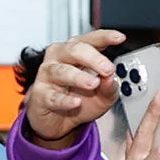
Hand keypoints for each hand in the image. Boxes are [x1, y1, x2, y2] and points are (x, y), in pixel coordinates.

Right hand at [25, 29, 126, 146]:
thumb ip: (110, 87)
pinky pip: (52, 95)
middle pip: (74, 50)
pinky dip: (65, 100)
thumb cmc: (79, 100)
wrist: (59, 122)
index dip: (105, 37)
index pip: (91, 40)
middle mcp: (60, 58)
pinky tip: (76, 102)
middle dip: (93, 58)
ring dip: (79, 77)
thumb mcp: (103, 96)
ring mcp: (47, 75)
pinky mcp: (39, 94)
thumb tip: (112, 78)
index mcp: (77, 53)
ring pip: (62, 71)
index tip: (119, 38)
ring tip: (93, 84)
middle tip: (107, 69)